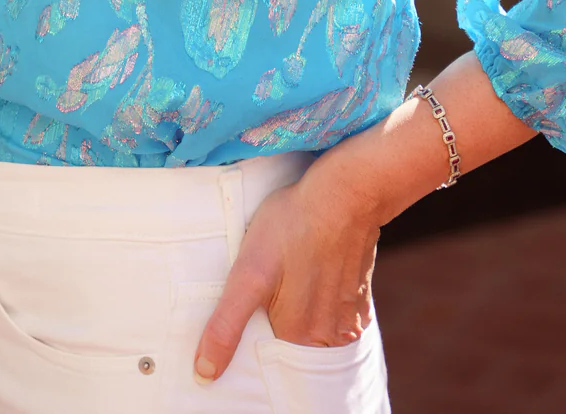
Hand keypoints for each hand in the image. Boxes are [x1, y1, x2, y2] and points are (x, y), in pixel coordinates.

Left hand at [192, 160, 378, 384]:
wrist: (346, 192)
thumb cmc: (293, 225)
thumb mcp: (248, 272)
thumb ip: (227, 326)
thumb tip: (204, 373)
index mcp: (300, 338)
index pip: (268, 358)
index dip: (253, 341)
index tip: (249, 314)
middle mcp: (330, 337)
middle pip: (294, 346)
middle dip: (278, 327)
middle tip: (271, 290)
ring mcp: (350, 318)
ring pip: (316, 330)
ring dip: (301, 314)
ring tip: (289, 281)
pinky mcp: (361, 298)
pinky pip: (335, 314)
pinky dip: (321, 301)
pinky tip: (311, 274)